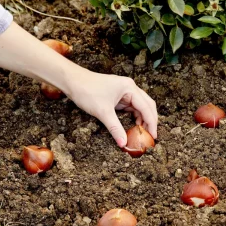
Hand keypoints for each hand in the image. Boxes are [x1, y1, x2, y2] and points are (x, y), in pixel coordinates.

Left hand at [0, 22, 156, 146]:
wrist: (72, 81)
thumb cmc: (87, 91)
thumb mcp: (103, 112)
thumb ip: (115, 128)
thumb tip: (124, 143)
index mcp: (130, 88)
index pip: (146, 108)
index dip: (151, 123)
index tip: (153, 137)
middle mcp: (130, 88)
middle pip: (147, 106)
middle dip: (150, 121)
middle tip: (150, 137)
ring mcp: (124, 91)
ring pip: (139, 107)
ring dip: (142, 120)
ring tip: (142, 134)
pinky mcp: (117, 95)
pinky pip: (130, 107)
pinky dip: (133, 117)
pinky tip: (133, 126)